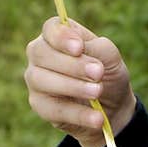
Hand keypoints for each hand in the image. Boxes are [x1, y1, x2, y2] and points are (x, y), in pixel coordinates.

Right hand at [25, 16, 137, 146]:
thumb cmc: (106, 73)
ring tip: (97, 92)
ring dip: (73, 87)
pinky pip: (52, 109)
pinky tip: (97, 117)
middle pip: (41, 53)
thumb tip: (80, 52)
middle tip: (98, 73)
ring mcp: (35, 80)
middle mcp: (39, 55)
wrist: (111, 106)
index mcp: (57, 36)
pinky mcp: (39, 105)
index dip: (61, 37)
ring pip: (41, 80)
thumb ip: (97, 48)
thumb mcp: (110, 56)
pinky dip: (77, 113)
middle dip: (71, 64)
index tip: (79, 48)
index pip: (50, 29)